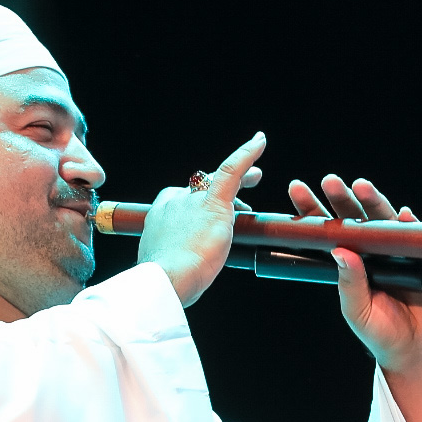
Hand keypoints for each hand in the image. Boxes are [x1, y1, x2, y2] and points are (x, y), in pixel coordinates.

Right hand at [139, 133, 266, 305]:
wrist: (166, 278)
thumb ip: (176, 257)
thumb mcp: (166, 265)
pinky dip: (246, 153)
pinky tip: (260, 141)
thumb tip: (187, 269)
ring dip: (239, 178)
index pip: (182, 201)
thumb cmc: (166, 281)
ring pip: (219, 183)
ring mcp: (194, 200)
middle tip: (240, 188)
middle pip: (201, 189)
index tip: (208, 213)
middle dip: (218, 187)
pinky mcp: (214, 202)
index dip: (198, 204)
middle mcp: (175, 201)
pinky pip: (232, 170)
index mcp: (161, 215)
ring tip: (256, 176)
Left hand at [286, 174, 421, 376]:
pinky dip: (410, 226)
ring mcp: (396, 252)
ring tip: (360, 186)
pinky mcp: (421, 258)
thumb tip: (341, 251)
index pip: (327, 231)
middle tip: (329, 181)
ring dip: (373, 202)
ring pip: (383, 221)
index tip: (298, 190)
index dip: (312, 211)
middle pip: (353, 218)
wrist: (415, 350)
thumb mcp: (356, 310)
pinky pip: (417, 238)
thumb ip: (350, 283)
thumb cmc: (380, 331)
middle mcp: (370, 251)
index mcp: (348, 262)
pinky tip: (404, 215)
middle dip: (340, 198)